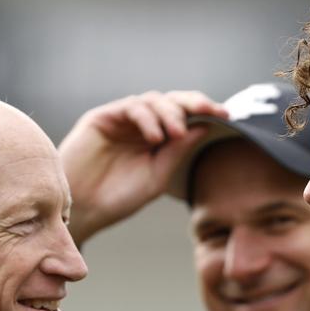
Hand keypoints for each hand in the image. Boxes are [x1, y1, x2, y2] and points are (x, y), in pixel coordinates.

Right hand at [59, 90, 227, 246]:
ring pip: (153, 101)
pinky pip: (131, 107)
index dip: (205, 111)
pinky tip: (156, 137)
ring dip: (169, 113)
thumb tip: (205, 126)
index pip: (184, 116)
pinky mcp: (102, 118)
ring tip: (176, 134)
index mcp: (157, 139)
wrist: (83, 210)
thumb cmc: (118, 197)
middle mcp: (141, 125)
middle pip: (172, 101)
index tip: (227, 115)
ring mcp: (122, 120)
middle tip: (210, 111)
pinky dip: (146, 118)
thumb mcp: (157, 175)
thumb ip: (178, 151)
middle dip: (193, 103)